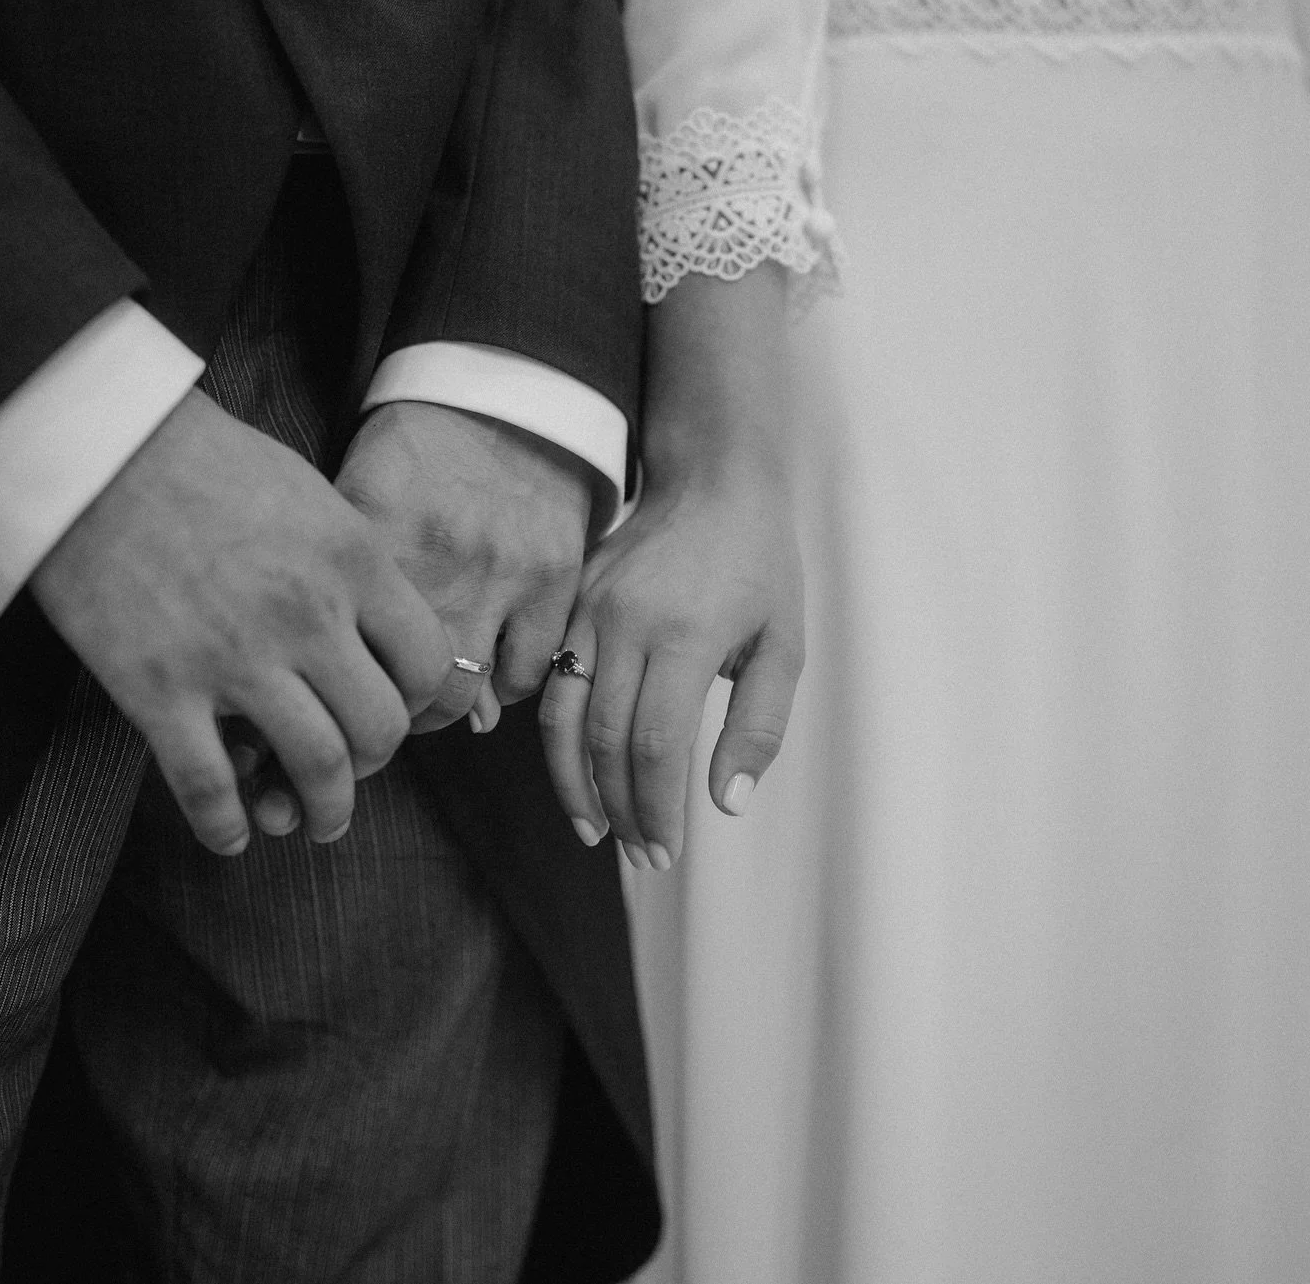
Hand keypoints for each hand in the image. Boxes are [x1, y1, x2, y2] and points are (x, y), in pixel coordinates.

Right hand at [30, 389, 453, 855]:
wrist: (99, 447)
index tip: (396, 711)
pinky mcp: (160, 689)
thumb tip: (375, 619)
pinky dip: (224, 826)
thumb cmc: (205, 458)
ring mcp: (235, 658)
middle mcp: (308, 617)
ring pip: (314, 767)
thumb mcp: (311, 493)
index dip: (420, 703)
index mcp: (354, 563)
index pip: (428, 664)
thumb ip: (351, 562)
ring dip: (321, 810)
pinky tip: (229, 837)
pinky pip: (208, 786)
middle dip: (373, 765)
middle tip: (352, 772)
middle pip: (379, 728)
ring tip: (309, 821)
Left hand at [336, 400, 594, 733]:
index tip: (338, 696)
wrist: (502, 394)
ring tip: (437, 693)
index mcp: (372, 538)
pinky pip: (528, 672)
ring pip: (468, 696)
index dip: (337, 692)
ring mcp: (500, 574)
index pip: (345, 654)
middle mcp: (436, 563)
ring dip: (448, 707)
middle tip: (387, 708)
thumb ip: (339, 576)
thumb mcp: (351, 495)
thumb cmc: (412, 450)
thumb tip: (344, 672)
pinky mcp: (554, 577)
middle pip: (405, 694)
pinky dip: (505, 683)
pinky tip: (491, 665)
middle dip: (392, 715)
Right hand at [541, 451, 802, 867]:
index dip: (656, 810)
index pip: (653, 747)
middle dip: (618, 809)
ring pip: (562, 715)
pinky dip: (557, 733)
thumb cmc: (760, 564)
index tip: (665, 853)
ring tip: (594, 828)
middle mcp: (626, 623)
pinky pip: (550, 678)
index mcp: (684, 636)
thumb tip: (727, 804)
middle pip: (602, 740)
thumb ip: (760, 727)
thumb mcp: (785, 644)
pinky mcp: (572, 599)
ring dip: (573, 782)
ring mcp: (590, 608)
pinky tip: (576, 768)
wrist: (713, 479)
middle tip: (639, 855)